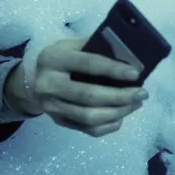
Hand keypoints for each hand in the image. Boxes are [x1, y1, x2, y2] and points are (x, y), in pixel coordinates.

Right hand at [4, 38, 147, 136]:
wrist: (33, 80)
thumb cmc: (61, 58)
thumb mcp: (72, 45)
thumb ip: (96, 47)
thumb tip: (130, 55)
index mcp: (54, 58)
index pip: (88, 64)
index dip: (114, 70)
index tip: (136, 74)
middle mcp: (49, 84)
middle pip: (89, 96)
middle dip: (121, 97)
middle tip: (142, 94)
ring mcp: (52, 107)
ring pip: (89, 117)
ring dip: (118, 112)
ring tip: (136, 104)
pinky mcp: (58, 122)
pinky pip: (87, 129)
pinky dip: (108, 126)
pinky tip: (122, 116)